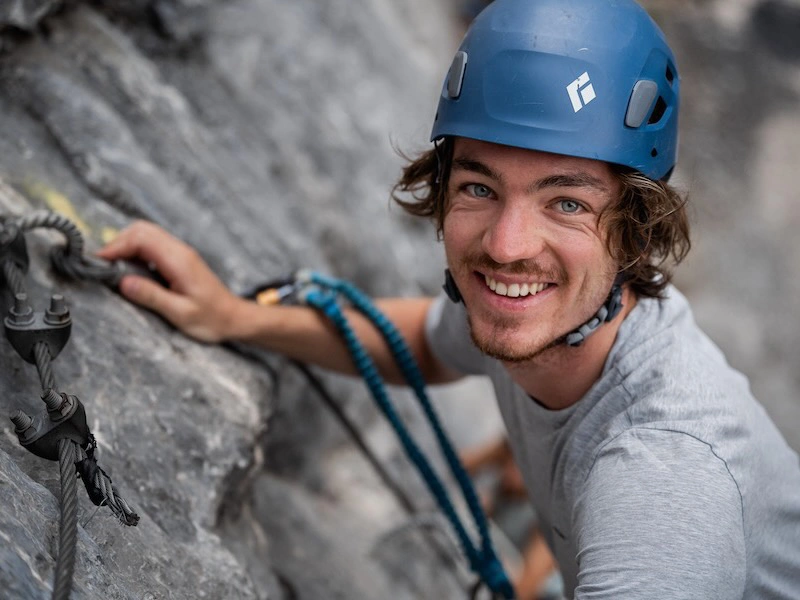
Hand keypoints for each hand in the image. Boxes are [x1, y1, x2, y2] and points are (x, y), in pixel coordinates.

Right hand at [97, 221, 244, 342]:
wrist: (234, 318)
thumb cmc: (212, 319)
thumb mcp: (180, 313)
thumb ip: (152, 296)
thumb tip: (122, 282)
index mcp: (179, 261)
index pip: (141, 238)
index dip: (116, 247)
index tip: (98, 264)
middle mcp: (180, 251)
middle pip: (141, 229)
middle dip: (117, 243)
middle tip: (102, 267)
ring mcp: (180, 253)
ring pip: (146, 234)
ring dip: (126, 246)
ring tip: (112, 268)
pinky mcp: (179, 260)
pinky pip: (153, 245)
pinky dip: (136, 252)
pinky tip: (130, 270)